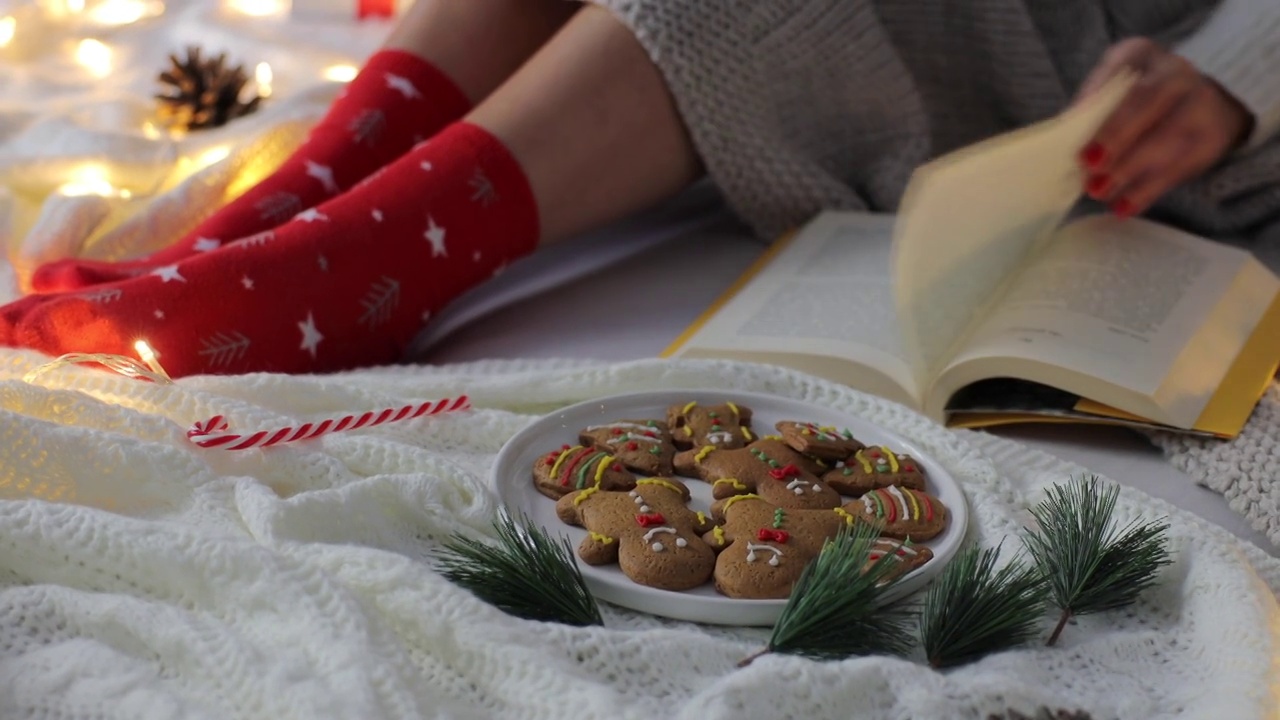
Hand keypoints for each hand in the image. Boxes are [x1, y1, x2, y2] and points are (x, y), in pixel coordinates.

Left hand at [1075, 37, 1254, 217]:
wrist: (1197, 103)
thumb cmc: (1133, 102)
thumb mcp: (1110, 94)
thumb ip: (1090, 112)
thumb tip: (1061, 142)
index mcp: (1141, 54)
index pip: (1118, 72)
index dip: (1097, 100)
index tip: (1075, 125)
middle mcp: (1176, 71)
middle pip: (1147, 101)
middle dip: (1115, 136)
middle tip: (1088, 167)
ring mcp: (1202, 101)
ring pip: (1167, 136)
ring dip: (1129, 169)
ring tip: (1099, 191)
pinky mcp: (1214, 137)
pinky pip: (1181, 166)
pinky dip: (1148, 190)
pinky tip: (1123, 206)